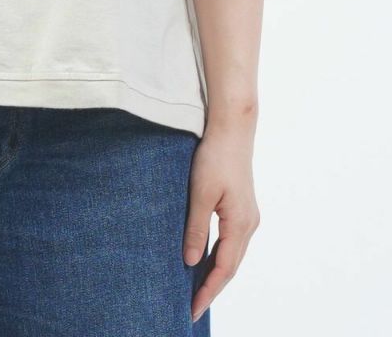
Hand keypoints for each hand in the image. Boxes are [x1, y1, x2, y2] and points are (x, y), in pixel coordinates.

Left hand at [183, 121, 260, 322]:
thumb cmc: (215, 158)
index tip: (193, 310)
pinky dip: (219, 255)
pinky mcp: (242, 207)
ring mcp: (248, 216)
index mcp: (240, 224)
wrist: (232, 130)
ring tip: (196, 291)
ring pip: (232, 254)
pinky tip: (205, 259)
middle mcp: (249, 224)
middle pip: (231, 266)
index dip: (208, 291)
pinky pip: (231, 241)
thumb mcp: (200, 194)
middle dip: (212, 288)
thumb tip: (190, 262)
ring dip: (216, 273)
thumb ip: (196, 229)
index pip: (224, 268)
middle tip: (192, 308)